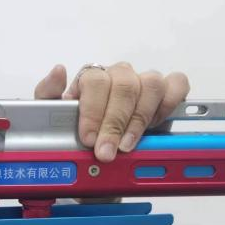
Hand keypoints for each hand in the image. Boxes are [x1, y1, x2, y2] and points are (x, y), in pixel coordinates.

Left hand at [34, 63, 189, 161]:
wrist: (96, 154)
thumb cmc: (75, 131)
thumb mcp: (51, 116)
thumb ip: (48, 94)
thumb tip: (58, 70)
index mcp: (91, 78)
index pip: (94, 81)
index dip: (93, 111)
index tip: (89, 138)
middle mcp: (118, 76)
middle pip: (123, 85)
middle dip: (114, 123)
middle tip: (107, 152)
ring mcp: (143, 83)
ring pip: (150, 85)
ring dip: (139, 119)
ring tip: (127, 145)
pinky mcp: (166, 92)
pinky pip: (176, 85)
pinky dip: (169, 104)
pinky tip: (155, 124)